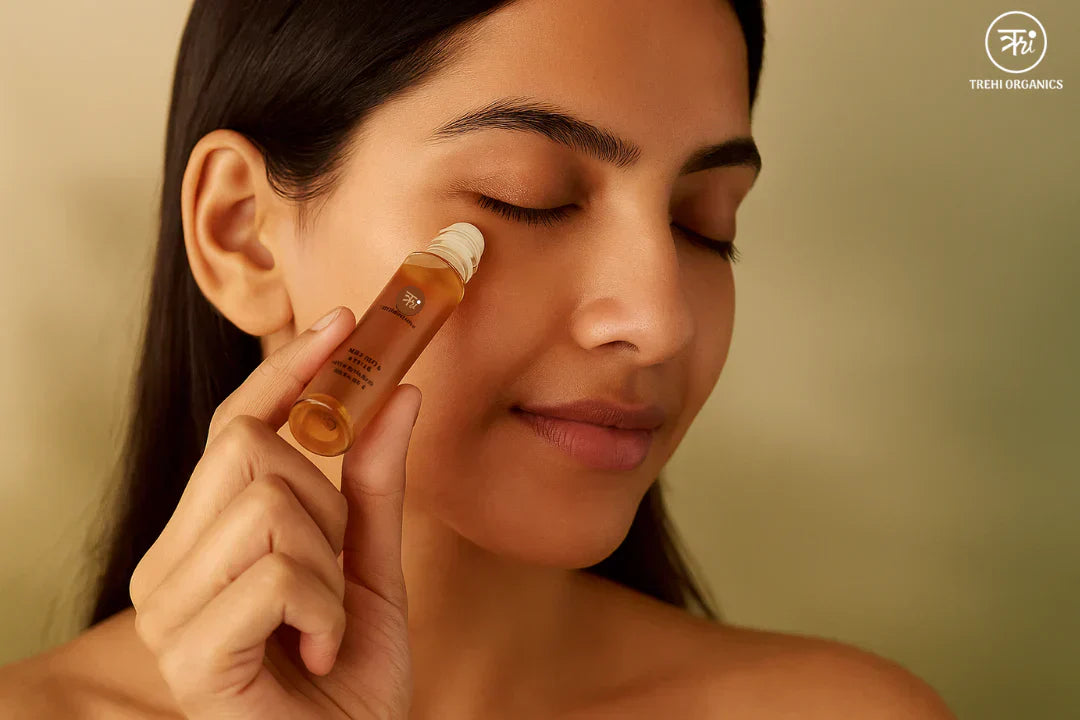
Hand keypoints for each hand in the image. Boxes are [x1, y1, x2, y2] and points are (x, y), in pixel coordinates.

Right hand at [129, 305, 419, 718]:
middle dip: (324, 500)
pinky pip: (277, 575)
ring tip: (325, 622)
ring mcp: (169, 609)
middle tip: (335, 570)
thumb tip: (402, 393)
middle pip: (249, 450)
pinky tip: (317, 650)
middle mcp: (169, 564)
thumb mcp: (373, 567)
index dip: (288, 370)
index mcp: (203, 537)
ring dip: (329, 566)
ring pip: (268, 507)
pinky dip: (324, 610)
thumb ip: (375, 485)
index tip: (343, 323)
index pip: (236, 425)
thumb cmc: (348, 676)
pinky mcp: (189, 654)